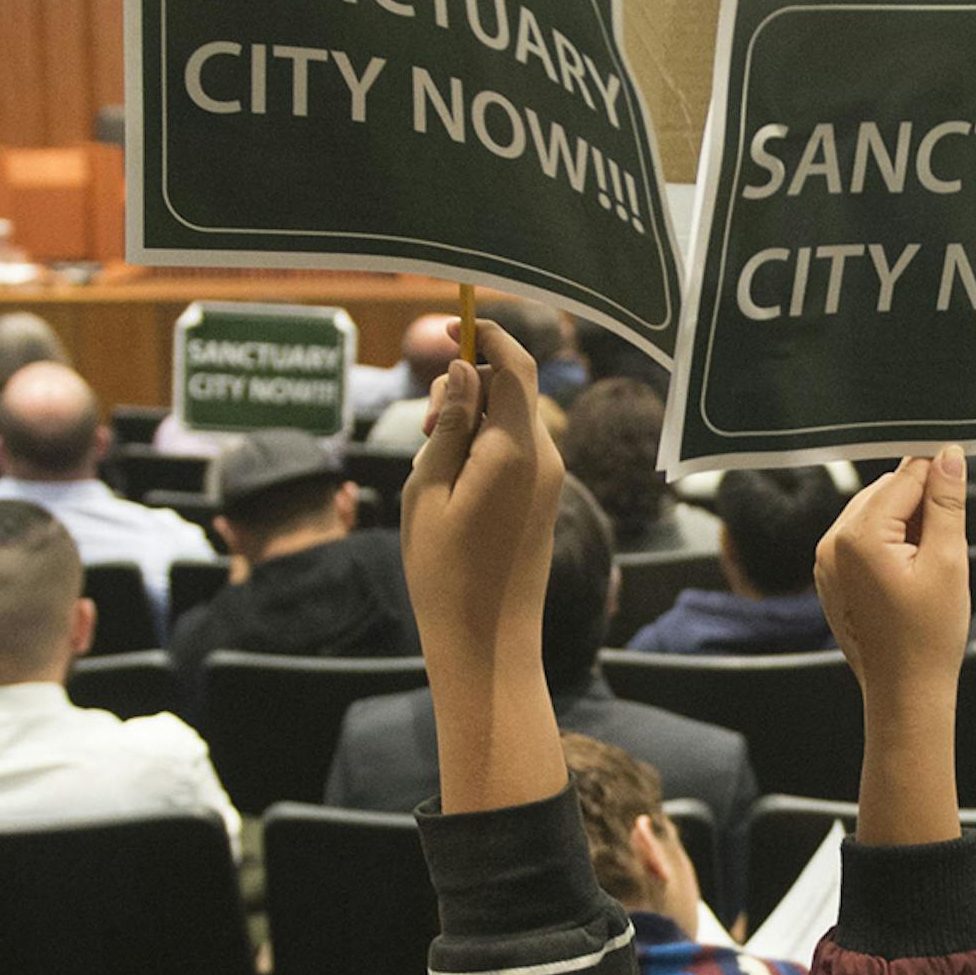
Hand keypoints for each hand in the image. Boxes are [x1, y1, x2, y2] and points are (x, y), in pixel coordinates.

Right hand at [401, 319, 566, 668]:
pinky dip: (487, 444)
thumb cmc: (446, 575)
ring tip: (435, 460)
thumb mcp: (430, 492)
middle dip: (468, 384)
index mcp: (515, 451)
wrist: (488, 645)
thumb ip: (451, 425)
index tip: (450, 329)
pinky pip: (519, 449)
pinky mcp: (545, 500)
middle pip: (513, 386)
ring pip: (514, 417)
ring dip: (474, 417)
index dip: (484, 336)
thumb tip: (468, 371)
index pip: (514, 364)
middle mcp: (544, 459)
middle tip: (426, 425)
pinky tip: (456, 479)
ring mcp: (550, 481)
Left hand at [818, 452, 967, 844]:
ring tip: (927, 566)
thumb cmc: (930, 633)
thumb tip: (948, 455)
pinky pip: (861, 541)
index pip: (904, 477)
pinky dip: (889, 545)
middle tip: (945, 543)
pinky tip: (908, 577)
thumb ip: (946, 503)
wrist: (904, 691)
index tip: (963, 479)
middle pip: (885, 492)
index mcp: (857, 535)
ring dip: (905, 525)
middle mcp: (830, 543)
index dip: (939, 474)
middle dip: (920, 504)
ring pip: (874, 514)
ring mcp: (825, 561)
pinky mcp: (829, 577)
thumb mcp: (948, 560)